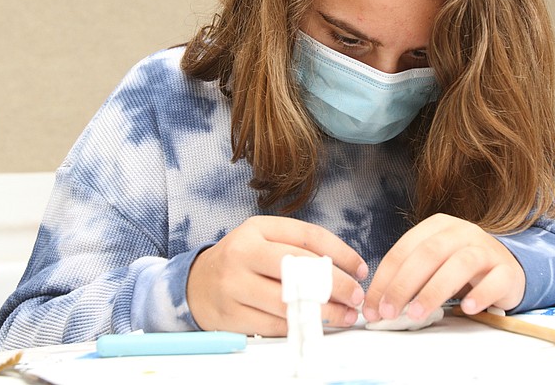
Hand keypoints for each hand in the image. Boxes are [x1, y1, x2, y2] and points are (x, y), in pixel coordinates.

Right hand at [186, 216, 366, 335]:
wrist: (194, 284)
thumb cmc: (241, 261)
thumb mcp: (264, 240)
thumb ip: (298, 248)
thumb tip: (344, 268)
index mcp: (257, 228)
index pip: (308, 236)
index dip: (340, 253)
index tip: (360, 269)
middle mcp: (243, 252)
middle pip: (299, 269)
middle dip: (335, 285)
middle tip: (356, 296)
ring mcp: (234, 285)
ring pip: (288, 301)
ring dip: (324, 311)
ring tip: (344, 315)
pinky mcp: (230, 315)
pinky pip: (274, 324)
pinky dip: (300, 325)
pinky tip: (316, 324)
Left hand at [362, 213, 524, 322]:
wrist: (507, 266)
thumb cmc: (460, 267)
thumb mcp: (433, 264)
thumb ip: (409, 277)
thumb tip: (378, 304)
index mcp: (437, 226)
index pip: (404, 249)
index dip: (385, 279)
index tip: (373, 306)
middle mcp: (461, 231)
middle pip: (428, 254)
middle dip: (403, 285)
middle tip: (389, 312)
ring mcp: (486, 249)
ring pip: (460, 264)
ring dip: (434, 290)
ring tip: (417, 314)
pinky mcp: (507, 270)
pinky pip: (495, 281)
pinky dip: (480, 294)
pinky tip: (466, 308)